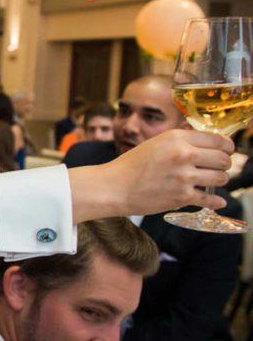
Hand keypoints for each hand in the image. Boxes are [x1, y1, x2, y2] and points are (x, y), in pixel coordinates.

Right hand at [104, 129, 231, 215]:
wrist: (113, 187)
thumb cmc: (132, 165)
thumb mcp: (156, 143)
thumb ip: (182, 141)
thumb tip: (208, 142)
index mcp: (176, 138)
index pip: (218, 140)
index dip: (227, 146)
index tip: (226, 151)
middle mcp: (182, 154)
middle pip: (223, 159)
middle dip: (223, 164)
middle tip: (217, 168)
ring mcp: (183, 176)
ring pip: (220, 178)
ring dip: (218, 181)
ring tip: (208, 181)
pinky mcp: (182, 196)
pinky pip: (210, 199)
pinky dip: (215, 202)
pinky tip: (217, 202)